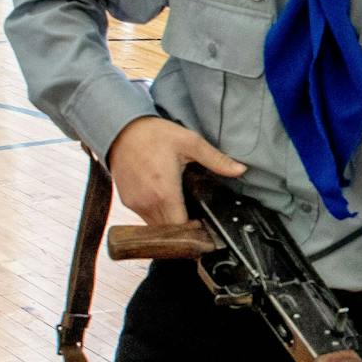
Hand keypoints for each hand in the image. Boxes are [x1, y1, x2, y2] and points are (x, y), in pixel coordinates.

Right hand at [107, 117, 245, 224]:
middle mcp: (148, 203)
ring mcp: (135, 204)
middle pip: (170, 231)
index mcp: (165, 192)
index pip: (181, 227)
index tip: (206, 224)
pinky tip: (167, 203)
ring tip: (185, 211)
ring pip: (157, 227)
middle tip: (200, 220)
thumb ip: (216, 160)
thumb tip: (241, 169)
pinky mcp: (127, 202)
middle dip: (185, 229)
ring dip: (171, 223)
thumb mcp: (190, 142)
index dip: (195, 230)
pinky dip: (157, 215)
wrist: (121, 129)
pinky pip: (145, 218)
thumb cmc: (155, 134)